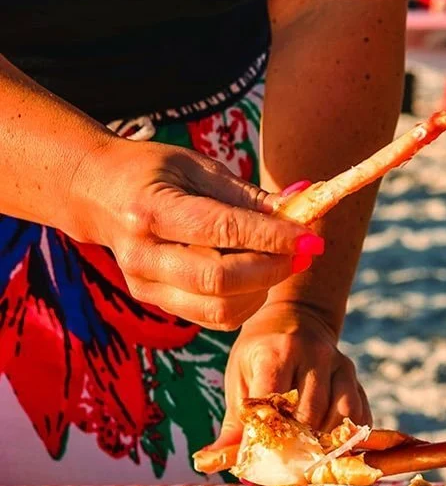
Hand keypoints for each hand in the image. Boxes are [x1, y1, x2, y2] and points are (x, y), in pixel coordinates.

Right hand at [70, 137, 321, 330]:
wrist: (95, 192)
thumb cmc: (154, 173)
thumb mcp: (198, 168)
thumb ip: (248, 196)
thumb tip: (302, 208)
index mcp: (152, 210)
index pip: (223, 231)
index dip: (273, 238)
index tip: (311, 238)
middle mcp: (143, 254)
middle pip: (221, 280)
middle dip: (273, 269)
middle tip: (302, 252)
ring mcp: (145, 284)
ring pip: (220, 309)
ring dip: (263, 289)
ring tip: (279, 261)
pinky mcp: (154, 301)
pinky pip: (214, 317)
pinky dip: (246, 301)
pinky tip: (256, 276)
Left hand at [208, 300, 369, 451]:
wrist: (297, 315)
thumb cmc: (261, 351)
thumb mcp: (240, 377)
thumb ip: (232, 423)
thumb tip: (208, 462)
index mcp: (278, 351)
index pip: (273, 400)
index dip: (266, 433)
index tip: (257, 454)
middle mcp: (315, 354)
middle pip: (311, 413)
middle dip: (297, 442)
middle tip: (283, 460)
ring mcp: (340, 363)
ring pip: (341, 414)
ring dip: (325, 439)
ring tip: (308, 452)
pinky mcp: (355, 375)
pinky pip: (360, 412)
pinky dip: (349, 434)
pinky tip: (332, 443)